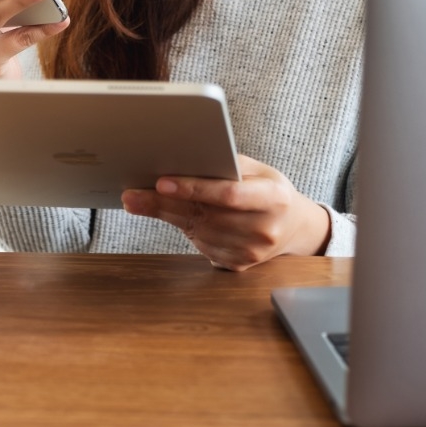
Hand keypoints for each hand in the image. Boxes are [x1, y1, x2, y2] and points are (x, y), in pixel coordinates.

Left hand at [120, 155, 331, 270]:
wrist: (293, 226)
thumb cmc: (269, 190)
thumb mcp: (258, 170)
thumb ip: (227, 166)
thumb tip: (182, 161)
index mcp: (274, 198)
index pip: (229, 195)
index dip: (194, 188)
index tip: (161, 181)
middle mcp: (265, 229)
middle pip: (206, 215)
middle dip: (164, 203)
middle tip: (132, 194)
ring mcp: (252, 252)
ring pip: (198, 232)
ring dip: (167, 216)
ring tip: (140, 201)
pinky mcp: (239, 266)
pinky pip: (202, 246)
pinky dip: (184, 229)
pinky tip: (174, 215)